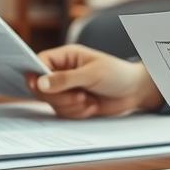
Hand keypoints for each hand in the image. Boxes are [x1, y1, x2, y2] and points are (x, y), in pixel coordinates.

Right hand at [25, 45, 164, 118]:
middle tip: (79, 96)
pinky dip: (77, 112)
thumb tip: (39, 83)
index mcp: (66, 57)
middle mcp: (63, 72)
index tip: (36, 86)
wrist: (135, 92)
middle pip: (42, 87)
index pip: (39, 63)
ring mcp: (67, 89)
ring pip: (52, 103)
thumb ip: (65, 79)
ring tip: (89, 100)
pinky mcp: (73, 103)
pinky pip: (63, 112)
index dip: (34, 75)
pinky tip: (92, 105)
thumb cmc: (117, 74)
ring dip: (71, 106)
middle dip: (59, 96)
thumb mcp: (92, 74)